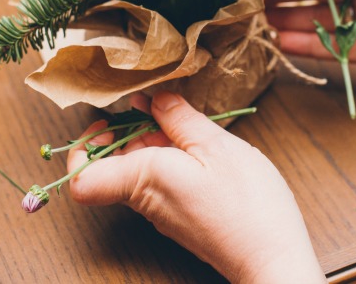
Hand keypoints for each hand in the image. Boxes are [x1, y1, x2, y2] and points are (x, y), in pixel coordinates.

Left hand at [67, 91, 325, 282]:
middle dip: (129, 131)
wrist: (273, 256)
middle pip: (113, 164)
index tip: (107, 122)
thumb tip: (154, 98)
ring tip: (186, 125)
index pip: (82, 178)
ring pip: (139, 170)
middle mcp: (145, 199)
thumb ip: (180, 118)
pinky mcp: (182, 216)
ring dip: (154, 142)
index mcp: (143, 179)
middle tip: (158, 110)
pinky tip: (201, 147)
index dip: (83, 148)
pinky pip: (161, 181)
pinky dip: (172, 157)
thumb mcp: (215, 145)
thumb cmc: (247, 203)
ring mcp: (163, 211)